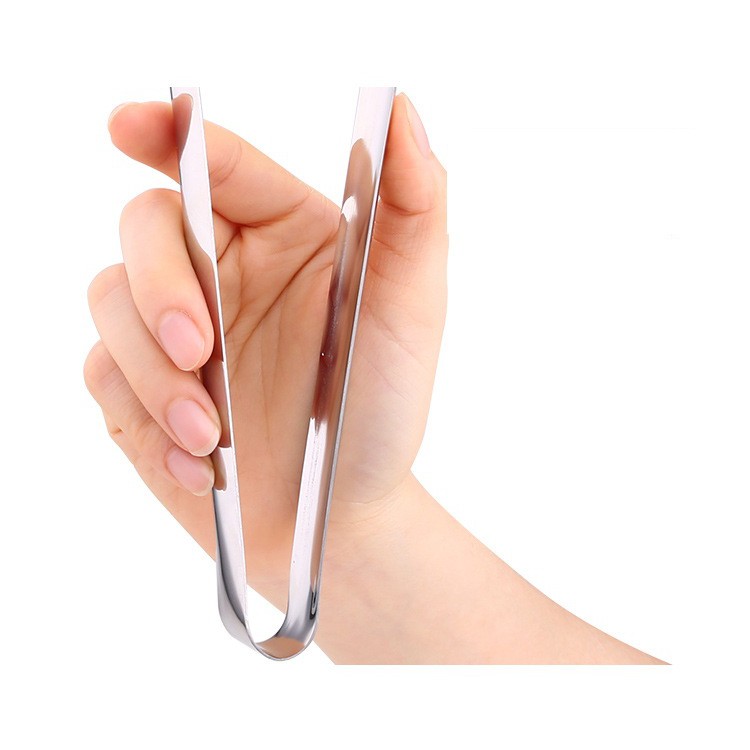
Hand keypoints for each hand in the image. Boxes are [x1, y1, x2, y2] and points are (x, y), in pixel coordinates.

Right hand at [84, 93, 446, 593]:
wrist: (340, 513)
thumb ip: (413, 209)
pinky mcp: (140, 388)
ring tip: (214, 436)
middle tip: (198, 347)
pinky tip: (201, 465)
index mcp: (282, 233)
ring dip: (156, 375)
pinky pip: (106, 380)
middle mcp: (223, 270)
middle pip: (145, 226)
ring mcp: (175, 330)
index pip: (218, 164)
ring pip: (111, 304)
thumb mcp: (411, 310)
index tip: (131, 125)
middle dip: (161, 285)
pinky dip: (149, 424)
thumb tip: (404, 110)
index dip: (168, 135)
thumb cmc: (380, 408)